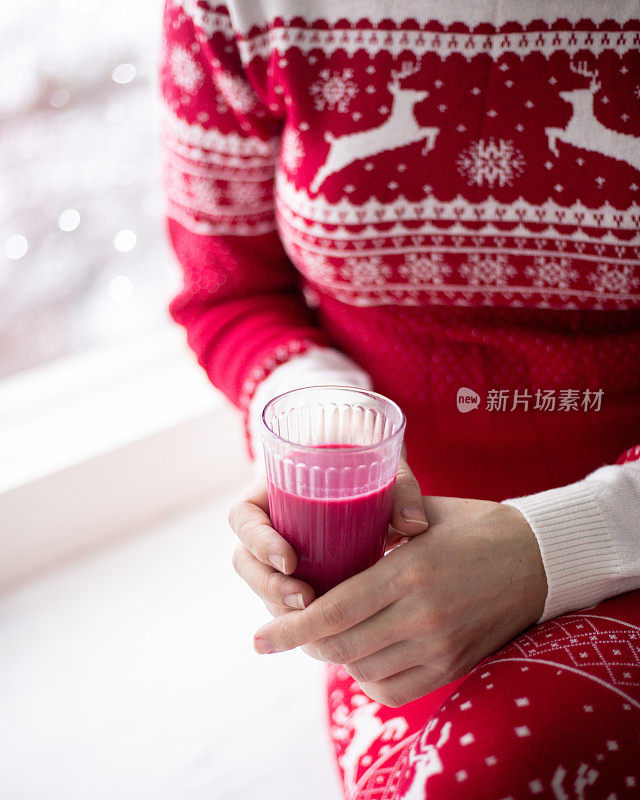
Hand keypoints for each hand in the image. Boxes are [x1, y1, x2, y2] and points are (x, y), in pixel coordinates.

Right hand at [228, 459, 428, 617]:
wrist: (377, 483)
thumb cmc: (373, 468)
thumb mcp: (385, 471)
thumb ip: (400, 490)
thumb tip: (414, 524)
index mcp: (272, 491)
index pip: (243, 518)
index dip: (258, 542)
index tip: (290, 560)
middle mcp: (269, 525)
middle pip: (246, 562)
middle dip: (269, 586)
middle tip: (305, 600)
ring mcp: (280, 554)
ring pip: (262, 587)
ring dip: (280, 608)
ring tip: (316, 617)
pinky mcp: (299, 578)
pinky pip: (285, 603)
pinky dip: (300, 619)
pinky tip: (327, 631)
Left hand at [251, 497, 546, 706]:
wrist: (538, 558)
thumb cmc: (475, 526)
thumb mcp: (423, 513)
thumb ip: (375, 528)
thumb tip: (328, 544)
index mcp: (408, 572)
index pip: (333, 612)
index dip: (289, 628)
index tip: (259, 639)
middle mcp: (422, 617)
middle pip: (341, 647)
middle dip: (304, 643)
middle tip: (285, 630)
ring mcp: (440, 648)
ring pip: (363, 670)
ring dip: (335, 656)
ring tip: (326, 632)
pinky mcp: (453, 667)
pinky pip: (394, 689)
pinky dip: (367, 676)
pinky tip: (363, 652)